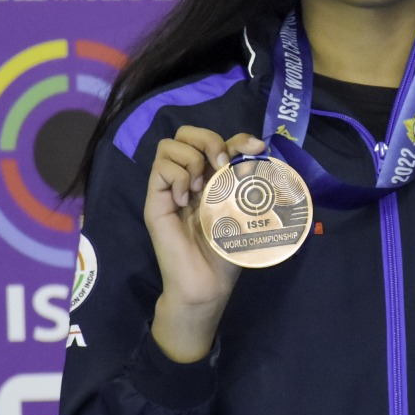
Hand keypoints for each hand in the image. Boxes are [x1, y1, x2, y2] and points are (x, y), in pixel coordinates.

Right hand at [145, 126, 265, 361]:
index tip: (257, 148)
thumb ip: (247, 179)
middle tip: (222, 166)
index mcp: (212, 178)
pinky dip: (177, 177)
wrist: (208, 282)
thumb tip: (259, 149)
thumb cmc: (227, 250)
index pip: (217, 140)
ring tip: (202, 188)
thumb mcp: (245, 209)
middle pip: (185, 132)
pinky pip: (160, 169)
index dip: (237, 137)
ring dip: (191, 159)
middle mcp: (190, 178)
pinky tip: (186, 200)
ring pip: (168, 145)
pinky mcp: (155, 201)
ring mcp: (170, 188)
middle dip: (208, 140)